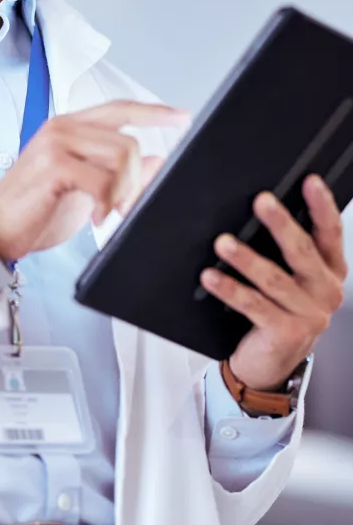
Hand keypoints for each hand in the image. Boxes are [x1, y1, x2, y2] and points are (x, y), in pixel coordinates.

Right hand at [0, 100, 188, 262]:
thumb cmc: (36, 210)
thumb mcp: (86, 190)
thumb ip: (117, 173)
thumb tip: (157, 161)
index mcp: (70, 127)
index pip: (119, 109)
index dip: (153, 112)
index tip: (181, 117)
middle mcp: (63, 127)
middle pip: (127, 142)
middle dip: (135, 180)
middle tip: (124, 207)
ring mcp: (56, 142)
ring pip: (120, 157)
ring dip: (123, 192)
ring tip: (108, 212)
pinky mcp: (53, 164)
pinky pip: (102, 179)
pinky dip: (107, 202)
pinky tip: (97, 217)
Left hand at [200, 175, 348, 390]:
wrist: (271, 359)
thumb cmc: (277, 306)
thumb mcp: (289, 274)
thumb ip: (284, 244)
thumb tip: (260, 202)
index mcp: (330, 269)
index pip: (330, 232)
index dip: (322, 206)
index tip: (309, 181)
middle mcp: (325, 291)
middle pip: (302, 251)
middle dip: (281, 224)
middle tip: (261, 201)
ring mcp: (309, 315)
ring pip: (275, 280)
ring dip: (247, 259)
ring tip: (223, 243)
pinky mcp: (287, 333)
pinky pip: (254, 306)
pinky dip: (231, 290)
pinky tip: (211, 277)